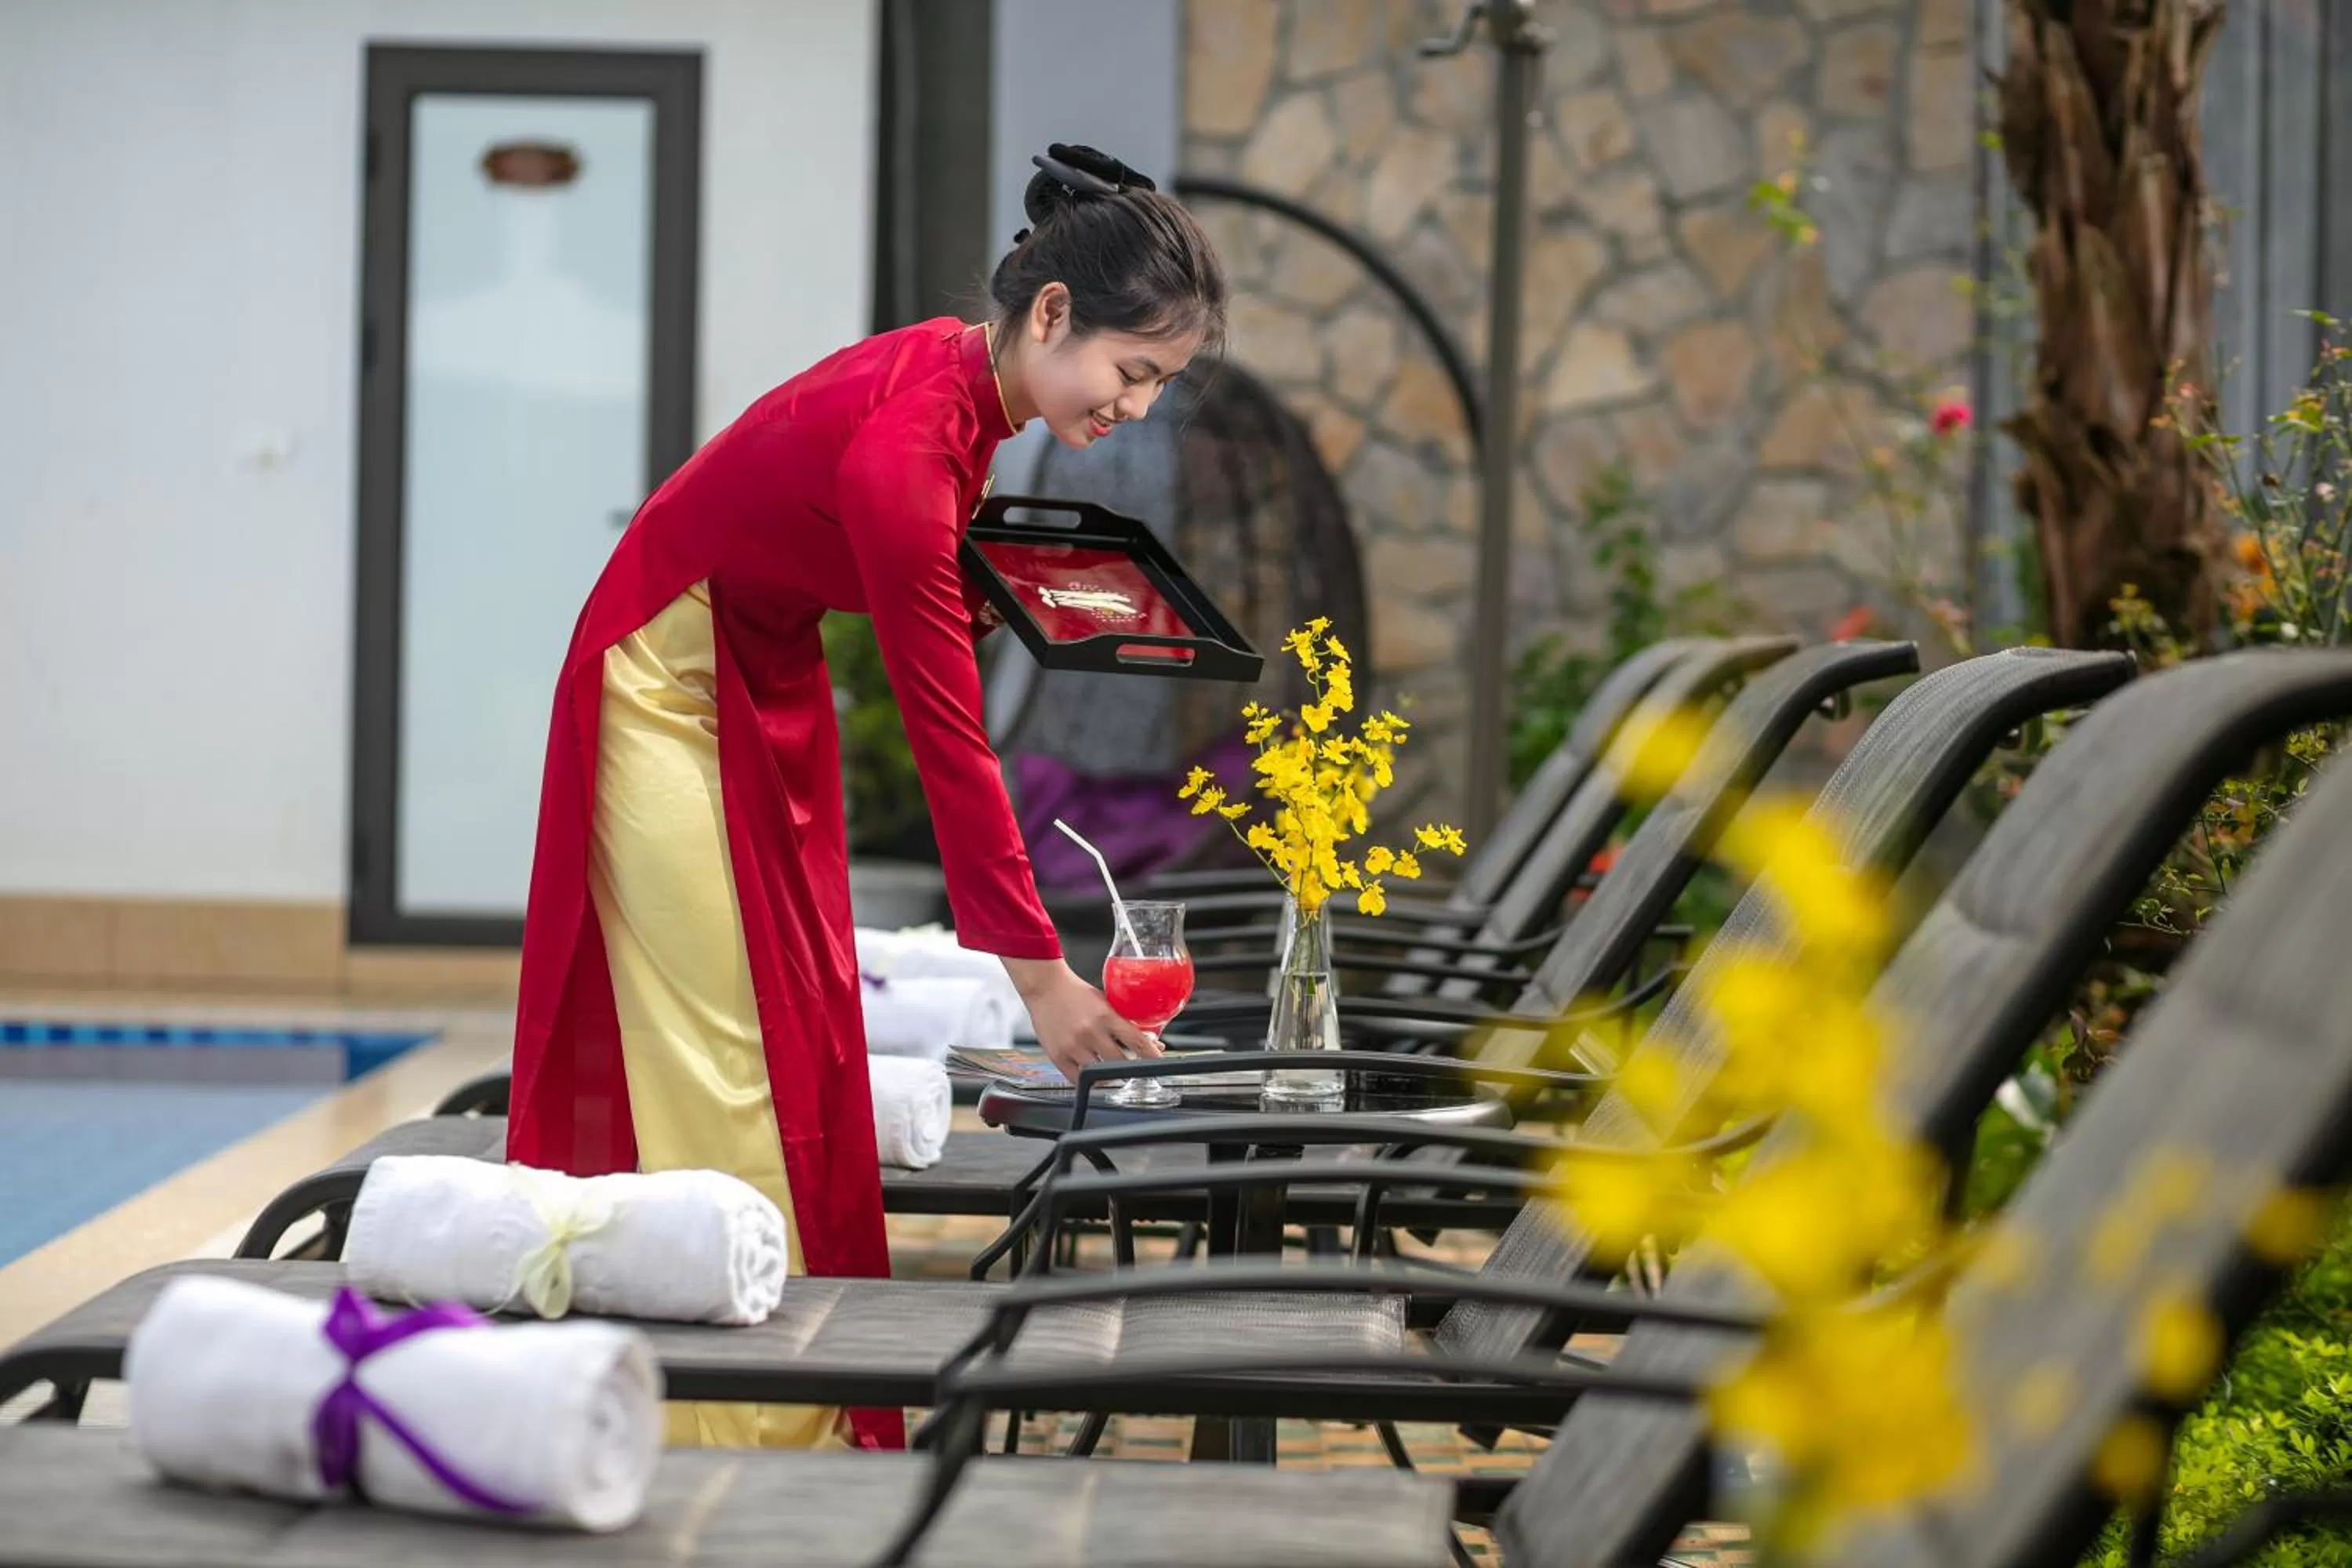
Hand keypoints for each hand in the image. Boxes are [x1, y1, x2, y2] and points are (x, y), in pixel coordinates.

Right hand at [1004, 959, 1159, 1083]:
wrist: (1045, 986)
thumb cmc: (1076, 993)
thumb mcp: (1106, 1003)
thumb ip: (1124, 1022)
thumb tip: (1149, 1042)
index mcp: (1106, 1016)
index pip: (1137, 1042)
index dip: (1152, 1056)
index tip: (1158, 1062)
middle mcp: (1090, 1032)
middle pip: (1120, 1063)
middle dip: (1130, 1068)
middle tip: (1133, 1068)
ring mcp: (1073, 1046)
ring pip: (1099, 1074)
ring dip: (1109, 1075)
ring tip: (1112, 1071)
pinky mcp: (1057, 1056)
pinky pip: (1077, 1079)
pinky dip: (1088, 1080)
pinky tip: (1093, 1074)